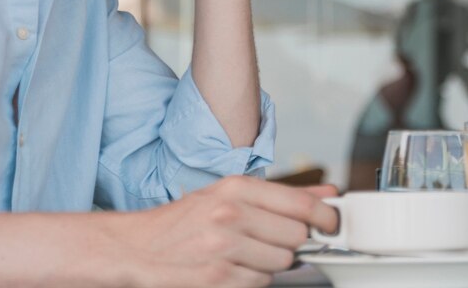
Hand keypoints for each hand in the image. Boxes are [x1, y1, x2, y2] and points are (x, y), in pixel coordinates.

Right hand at [111, 177, 337, 287]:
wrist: (134, 248)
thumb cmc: (182, 221)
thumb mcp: (229, 195)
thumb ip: (283, 195)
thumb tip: (328, 193)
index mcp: (236, 188)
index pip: (303, 204)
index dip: (327, 217)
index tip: (333, 224)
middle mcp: (230, 214)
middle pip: (296, 236)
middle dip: (291, 242)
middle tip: (271, 240)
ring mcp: (223, 248)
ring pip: (281, 263)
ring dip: (271, 263)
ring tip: (245, 254)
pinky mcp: (216, 279)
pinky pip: (259, 284)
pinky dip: (251, 280)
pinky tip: (232, 270)